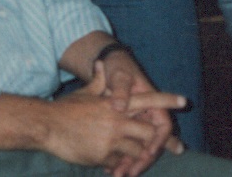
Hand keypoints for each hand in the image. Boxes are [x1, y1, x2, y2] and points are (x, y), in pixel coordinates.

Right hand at [44, 63, 182, 176]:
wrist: (47, 125)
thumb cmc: (66, 108)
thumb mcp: (85, 93)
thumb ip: (98, 82)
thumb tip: (99, 65)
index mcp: (115, 103)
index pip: (147, 99)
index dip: (166, 100)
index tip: (184, 102)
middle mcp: (117, 119)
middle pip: (150, 132)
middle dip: (163, 142)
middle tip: (176, 148)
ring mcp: (111, 138)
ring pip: (139, 151)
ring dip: (141, 157)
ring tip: (142, 162)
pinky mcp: (103, 155)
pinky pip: (121, 163)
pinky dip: (122, 166)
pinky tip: (119, 168)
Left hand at [94, 51, 183, 170]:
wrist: (105, 64)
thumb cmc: (116, 67)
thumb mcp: (119, 74)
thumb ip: (120, 88)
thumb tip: (119, 106)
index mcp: (150, 101)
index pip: (163, 124)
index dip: (160, 140)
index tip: (150, 151)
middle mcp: (145, 113)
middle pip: (152, 141)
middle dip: (145, 159)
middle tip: (133, 173)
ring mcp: (135, 121)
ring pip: (138, 147)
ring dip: (131, 162)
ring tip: (120, 175)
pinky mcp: (124, 127)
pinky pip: (126, 145)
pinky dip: (120, 157)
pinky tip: (110, 168)